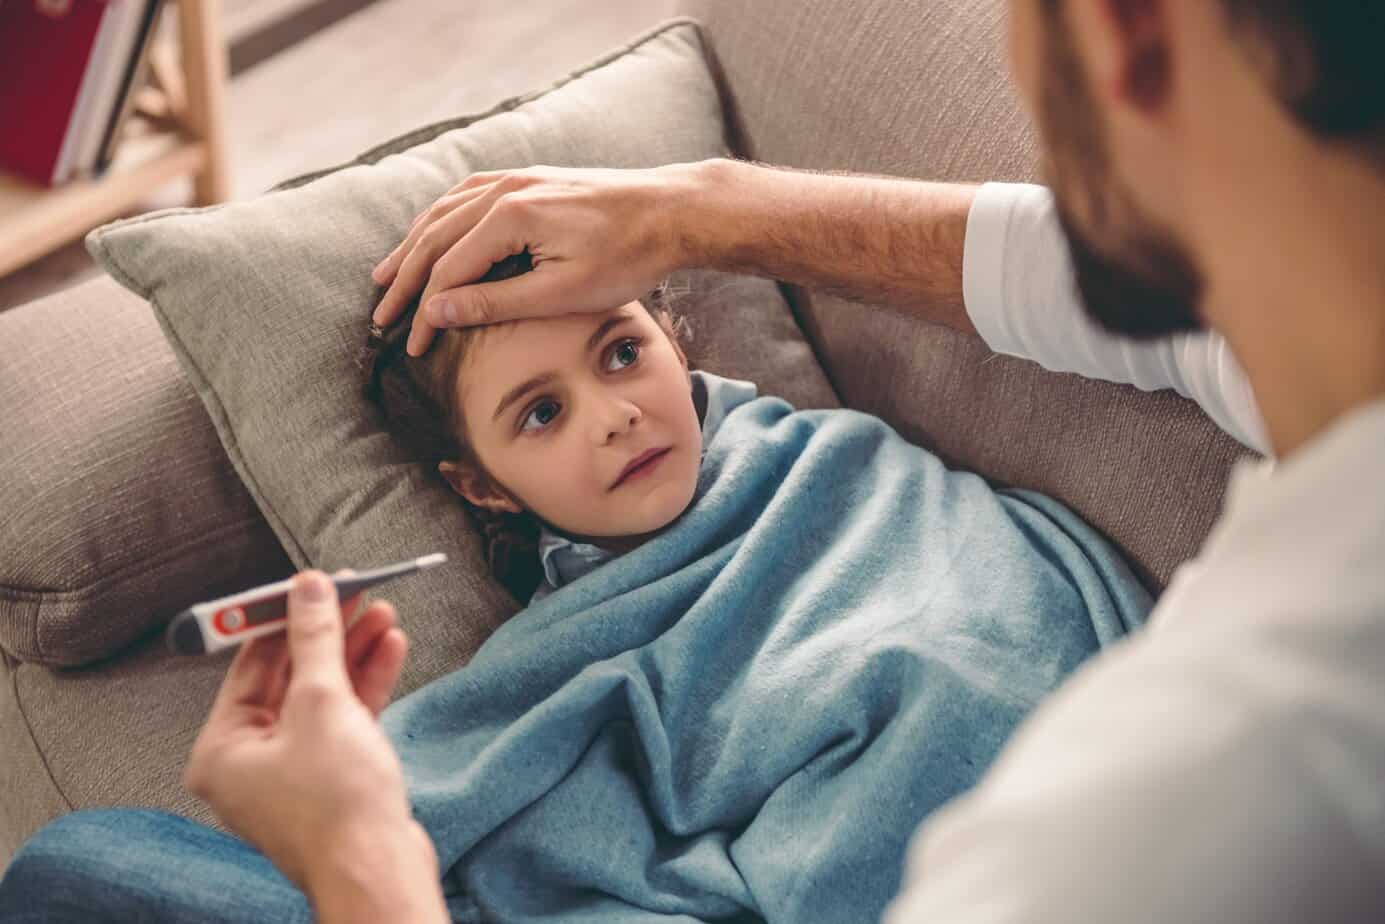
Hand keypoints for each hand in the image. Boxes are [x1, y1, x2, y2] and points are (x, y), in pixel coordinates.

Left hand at [182, 569, 425, 895]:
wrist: (379, 869)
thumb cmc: (336, 803)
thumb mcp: (322, 702)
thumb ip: (315, 638)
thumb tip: (307, 589)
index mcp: (222, 748)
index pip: (250, 663)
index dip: (282, 616)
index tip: (311, 583)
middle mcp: (250, 762)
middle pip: (289, 677)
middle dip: (328, 633)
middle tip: (354, 592)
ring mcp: (293, 772)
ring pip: (322, 696)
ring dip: (353, 653)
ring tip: (382, 613)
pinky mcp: (332, 779)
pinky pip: (344, 721)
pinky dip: (365, 686)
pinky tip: (389, 650)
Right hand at [370, 162, 705, 355]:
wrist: (673, 211)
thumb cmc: (627, 257)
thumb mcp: (561, 293)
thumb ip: (496, 302)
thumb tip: (437, 311)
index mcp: (508, 217)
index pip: (447, 271)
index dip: (423, 313)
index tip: (410, 347)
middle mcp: (504, 188)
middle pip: (434, 238)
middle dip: (403, 280)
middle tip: (381, 317)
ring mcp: (516, 178)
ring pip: (444, 213)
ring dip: (413, 246)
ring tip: (386, 275)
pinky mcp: (530, 179)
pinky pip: (467, 196)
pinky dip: (441, 220)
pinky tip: (433, 233)